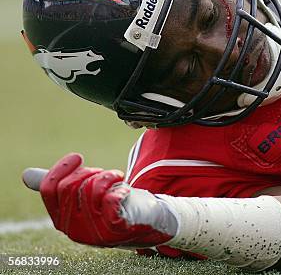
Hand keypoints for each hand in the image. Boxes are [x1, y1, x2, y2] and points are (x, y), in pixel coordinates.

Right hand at [23, 153, 172, 247]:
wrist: (144, 222)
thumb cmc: (112, 205)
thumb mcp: (84, 195)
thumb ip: (59, 186)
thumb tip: (27, 175)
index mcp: (62, 219)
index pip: (50, 188)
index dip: (62, 168)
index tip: (77, 157)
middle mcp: (74, 228)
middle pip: (70, 186)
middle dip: (89, 172)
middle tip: (104, 174)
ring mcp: (94, 231)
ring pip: (92, 189)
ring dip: (107, 177)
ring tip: (117, 179)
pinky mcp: (115, 228)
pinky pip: (111, 200)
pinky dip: (120, 187)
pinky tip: (126, 190)